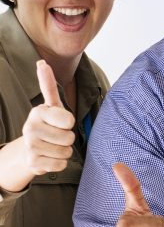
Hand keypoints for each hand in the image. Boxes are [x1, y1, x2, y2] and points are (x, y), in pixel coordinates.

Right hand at [19, 60, 75, 175]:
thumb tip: (41, 62)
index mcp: (38, 112)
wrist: (30, 149)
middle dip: (68, 139)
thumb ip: (48, 85)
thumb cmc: (48, 125)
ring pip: (66, 152)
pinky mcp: (33, 163)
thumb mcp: (51, 106)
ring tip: (53, 146)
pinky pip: (60, 165)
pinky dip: (60, 163)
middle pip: (69, 138)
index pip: (69, 120)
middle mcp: (31, 127)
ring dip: (64, 151)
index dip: (69, 123)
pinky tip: (49, 157)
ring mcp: (30, 146)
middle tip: (57, 136)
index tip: (60, 122)